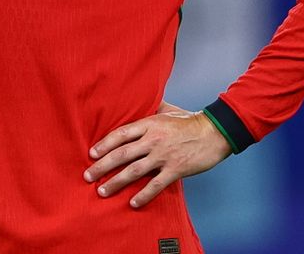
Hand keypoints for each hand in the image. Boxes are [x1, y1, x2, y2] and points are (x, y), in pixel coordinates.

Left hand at [83, 102, 230, 207]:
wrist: (215, 132)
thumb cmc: (189, 120)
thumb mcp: (166, 110)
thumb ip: (150, 108)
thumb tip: (137, 100)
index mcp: (148, 124)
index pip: (120, 134)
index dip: (104, 144)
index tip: (91, 154)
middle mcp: (152, 140)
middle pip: (121, 154)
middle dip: (102, 166)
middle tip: (88, 176)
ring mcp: (163, 156)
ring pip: (134, 171)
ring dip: (116, 183)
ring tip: (102, 191)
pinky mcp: (176, 170)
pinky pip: (156, 185)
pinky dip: (143, 195)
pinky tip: (132, 203)